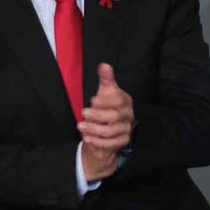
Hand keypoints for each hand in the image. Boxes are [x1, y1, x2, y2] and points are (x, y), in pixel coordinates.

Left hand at [78, 63, 133, 179]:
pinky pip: (111, 143)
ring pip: (111, 131)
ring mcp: (126, 129)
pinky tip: (87, 138)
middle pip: (114, 116)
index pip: (118, 100)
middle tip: (83, 113)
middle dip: (97, 115)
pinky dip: (98, 141)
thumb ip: (106, 79)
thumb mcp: (105, 92)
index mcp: (125, 101)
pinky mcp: (122, 141)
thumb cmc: (106, 108)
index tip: (92, 100)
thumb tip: (104, 65)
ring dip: (94, 129)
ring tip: (81, 126)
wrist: (107, 129)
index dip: (105, 101)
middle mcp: (127, 115)